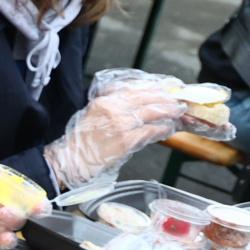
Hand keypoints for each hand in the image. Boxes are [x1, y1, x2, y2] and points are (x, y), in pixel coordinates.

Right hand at [45, 86, 183, 188]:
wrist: (72, 159)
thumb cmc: (81, 141)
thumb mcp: (92, 114)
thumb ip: (112, 106)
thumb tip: (136, 105)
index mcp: (104, 101)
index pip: (134, 91)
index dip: (152, 90)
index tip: (162, 90)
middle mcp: (113, 110)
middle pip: (146, 100)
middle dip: (165, 100)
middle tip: (176, 101)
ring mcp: (121, 125)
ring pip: (152, 113)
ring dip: (168, 112)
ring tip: (177, 112)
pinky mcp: (126, 140)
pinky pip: (150, 131)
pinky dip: (162, 129)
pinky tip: (168, 128)